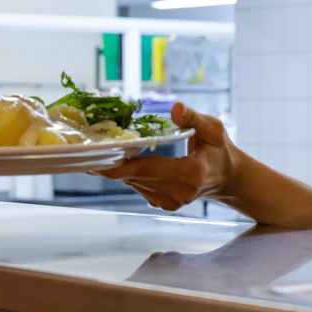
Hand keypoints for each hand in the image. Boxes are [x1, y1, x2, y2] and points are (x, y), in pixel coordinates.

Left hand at [97, 102, 241, 210]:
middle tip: (84, 149)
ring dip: (115, 168)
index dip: (119, 165)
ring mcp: (171, 202)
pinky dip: (128, 173)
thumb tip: (175, 108)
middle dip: (109, 163)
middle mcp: (179, 193)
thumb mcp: (214, 129)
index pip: (147, 169)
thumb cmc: (220, 150)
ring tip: (94, 152)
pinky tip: (117, 161)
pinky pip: (139, 186)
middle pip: (134, 177)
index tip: (94, 159)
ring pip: (133, 182)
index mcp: (191, 175)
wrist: (228, 178)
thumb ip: (194, 119)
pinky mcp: (164, 204)